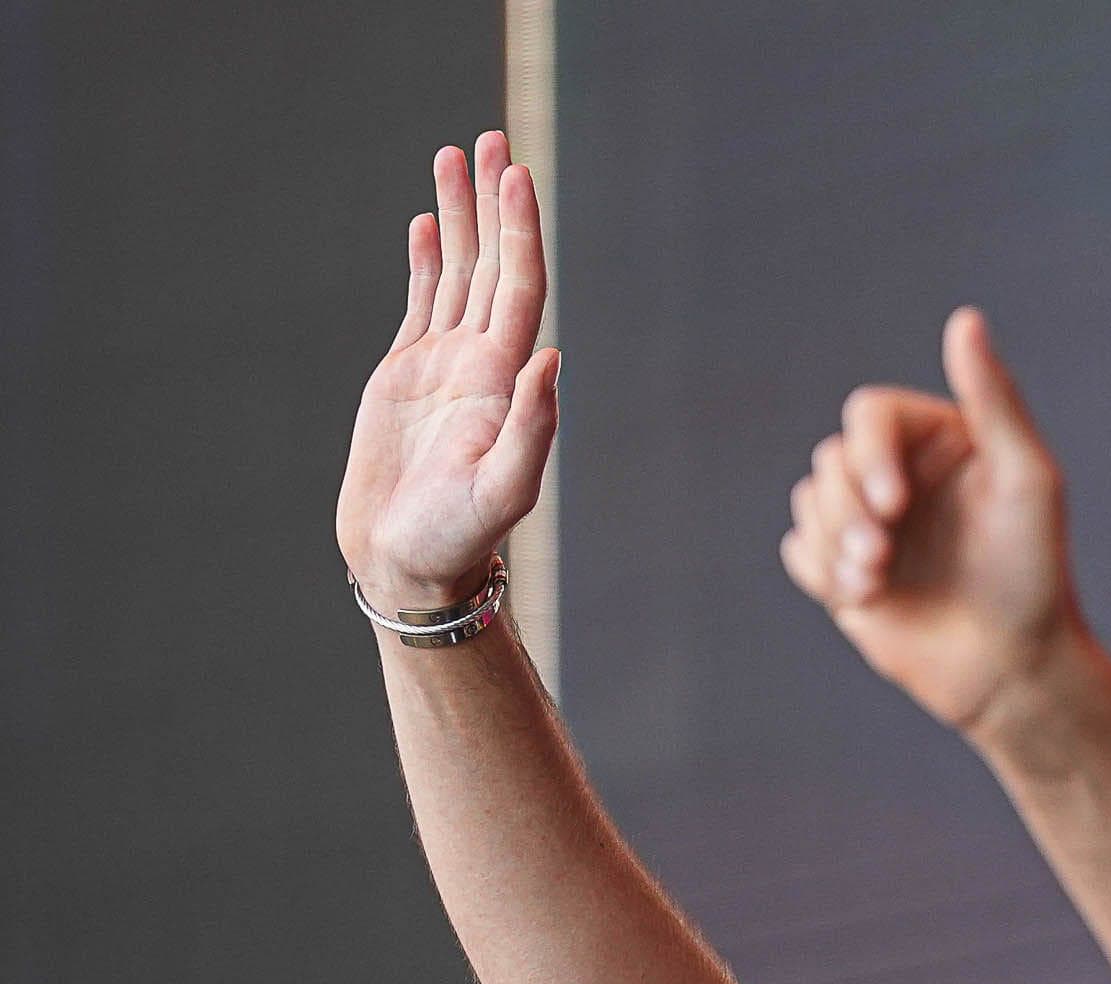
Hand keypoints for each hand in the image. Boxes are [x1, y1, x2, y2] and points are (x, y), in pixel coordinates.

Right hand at [336, 133, 559, 610]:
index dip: (520, 231)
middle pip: (492, 263)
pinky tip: (431, 223)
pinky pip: (423, 303)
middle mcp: (482, 363)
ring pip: (457, 272)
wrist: (411, 566)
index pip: (520, 286)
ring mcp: (446, 367)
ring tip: (457, 155)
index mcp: (506, 380)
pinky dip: (428, 261)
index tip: (517, 175)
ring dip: (460, 216)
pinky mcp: (408, 379)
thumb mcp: (504, 489)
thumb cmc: (459, 538)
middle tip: (491, 138)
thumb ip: (531, 427)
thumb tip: (551, 358)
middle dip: (493, 202)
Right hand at [781, 308, 1082, 732]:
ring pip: (809, 502)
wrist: (1012, 670)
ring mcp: (872, 521)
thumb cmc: (1032, 573)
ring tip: (876, 584)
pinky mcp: (847, 568)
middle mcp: (902, 471)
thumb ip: (995, 399)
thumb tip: (965, 318)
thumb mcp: (1027, 479)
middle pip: (830, 459)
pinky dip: (821, 572)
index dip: (868, 455)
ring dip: (835, 544)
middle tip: (882, 558)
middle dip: (848, 510)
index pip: (868, 413)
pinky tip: (865, 599)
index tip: (893, 506)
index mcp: (940, 437)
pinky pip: (798, 549)